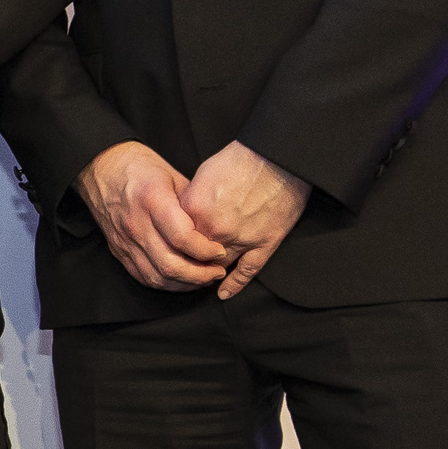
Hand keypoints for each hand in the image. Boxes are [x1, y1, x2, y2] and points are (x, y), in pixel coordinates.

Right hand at [78, 140, 226, 290]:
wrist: (101, 169)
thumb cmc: (140, 167)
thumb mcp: (173, 176)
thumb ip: (192, 205)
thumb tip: (215, 230)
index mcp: (151, 199)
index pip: (182, 238)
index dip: (206, 250)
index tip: (221, 250)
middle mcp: (136, 224)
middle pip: (170, 264)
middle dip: (200, 274)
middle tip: (217, 270)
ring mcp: (125, 240)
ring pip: (157, 277)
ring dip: (185, 283)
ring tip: (204, 278)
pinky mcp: (119, 251)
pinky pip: (143, 276)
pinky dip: (166, 283)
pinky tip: (182, 279)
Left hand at [184, 140, 308, 299]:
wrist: (278, 156)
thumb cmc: (241, 159)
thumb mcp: (203, 174)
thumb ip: (191, 199)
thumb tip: (183, 216)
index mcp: (194, 209)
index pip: (173, 237)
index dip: (171, 244)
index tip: (168, 249)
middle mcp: (214, 228)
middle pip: (191, 256)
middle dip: (186, 263)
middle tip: (182, 269)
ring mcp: (240, 238)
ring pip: (216, 267)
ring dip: (208, 274)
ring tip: (202, 279)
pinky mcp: (265, 243)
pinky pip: (246, 272)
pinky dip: (233, 285)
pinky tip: (224, 293)